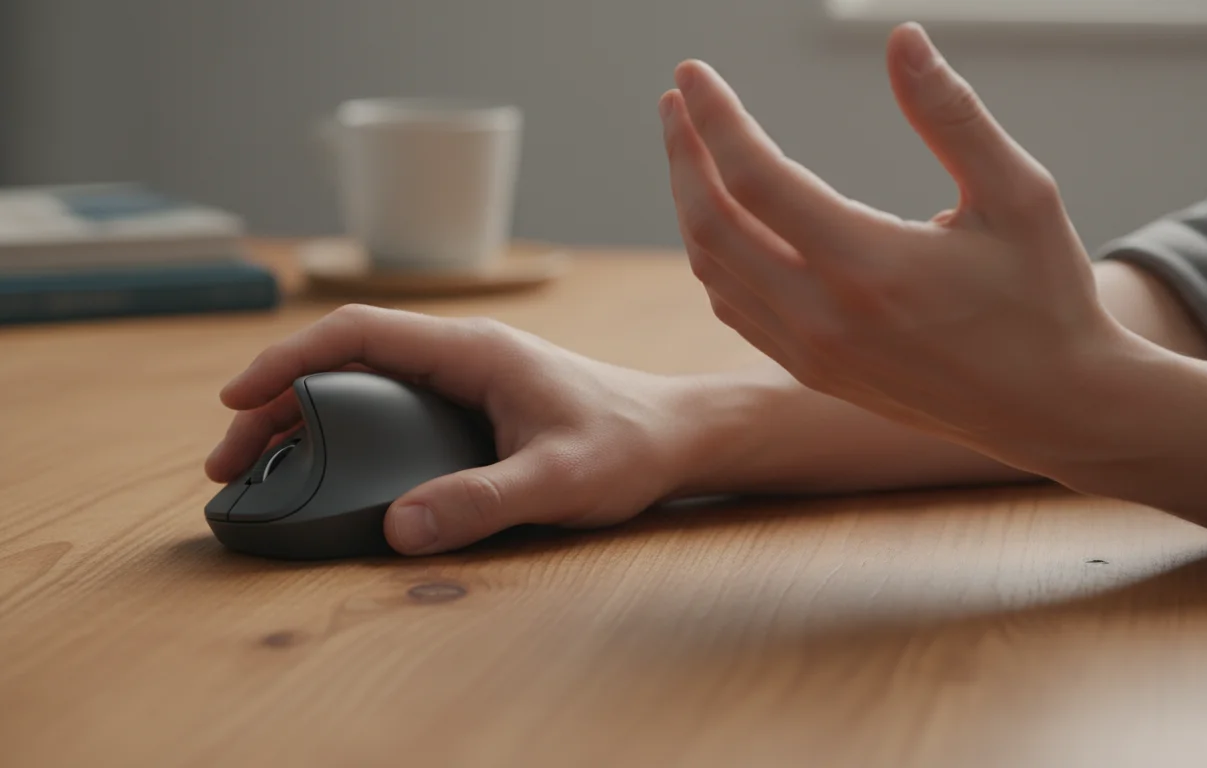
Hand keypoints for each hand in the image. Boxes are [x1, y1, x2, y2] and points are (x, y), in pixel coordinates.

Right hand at [205, 305, 694, 554]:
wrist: (676, 437)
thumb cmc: (629, 446)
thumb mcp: (559, 480)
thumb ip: (484, 501)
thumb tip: (399, 528)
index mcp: (473, 351)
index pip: (358, 333)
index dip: (288, 360)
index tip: (237, 399)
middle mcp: (462, 352)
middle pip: (344, 357)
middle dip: (277, 397)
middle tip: (229, 455)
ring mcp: (466, 373)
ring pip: (363, 376)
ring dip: (304, 409)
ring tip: (258, 458)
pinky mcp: (473, 399)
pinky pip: (389, 398)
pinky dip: (343, 420)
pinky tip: (327, 455)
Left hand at [658, 22, 1142, 471]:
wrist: (1051, 408)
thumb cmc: (1045, 297)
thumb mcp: (1019, 195)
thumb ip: (953, 115)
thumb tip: (903, 40)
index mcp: (869, 266)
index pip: (756, 178)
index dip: (716, 117)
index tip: (693, 73)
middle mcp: (824, 316)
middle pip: (711, 224)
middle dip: (683, 153)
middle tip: (677, 101)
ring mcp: (811, 352)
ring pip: (714, 270)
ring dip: (691, 202)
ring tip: (692, 148)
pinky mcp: (812, 371)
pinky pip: (736, 307)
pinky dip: (715, 255)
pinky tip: (723, 218)